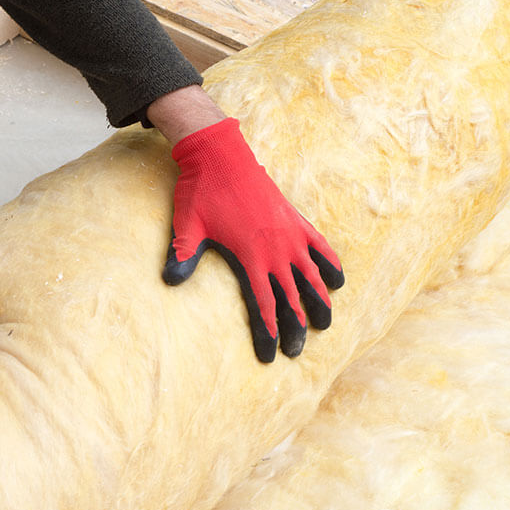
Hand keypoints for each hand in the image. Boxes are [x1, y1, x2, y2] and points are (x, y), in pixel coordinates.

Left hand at [163, 118, 343, 361]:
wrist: (220, 153)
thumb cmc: (200, 191)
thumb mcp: (186, 227)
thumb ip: (182, 256)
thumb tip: (172, 281)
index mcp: (250, 256)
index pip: (263, 304)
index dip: (268, 332)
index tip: (270, 356)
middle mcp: (275, 248)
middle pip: (291, 297)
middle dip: (295, 327)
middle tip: (297, 352)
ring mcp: (288, 233)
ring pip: (311, 276)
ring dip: (318, 302)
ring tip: (325, 325)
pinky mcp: (294, 219)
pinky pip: (319, 246)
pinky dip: (329, 264)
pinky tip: (337, 281)